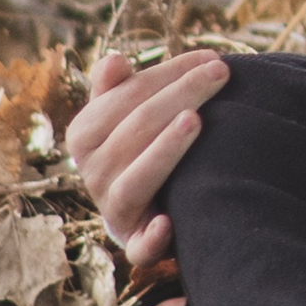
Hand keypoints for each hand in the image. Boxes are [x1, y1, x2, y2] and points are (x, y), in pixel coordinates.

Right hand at [67, 46, 223, 285]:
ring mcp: (112, 211)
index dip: (168, 74)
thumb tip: (115, 60)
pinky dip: (153, 238)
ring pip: (134, 182)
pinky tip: (168, 222)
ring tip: (196, 121)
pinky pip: (139, 247)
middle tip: (222, 73)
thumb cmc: (135, 144)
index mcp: (83, 136)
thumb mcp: (121, 113)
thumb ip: (118, 87)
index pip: (125, 97)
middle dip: (181, 96)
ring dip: (164, 151)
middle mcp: (91, 174)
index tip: (210, 57)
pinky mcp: (134, 244)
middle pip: (136, 130)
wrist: (138, 205)